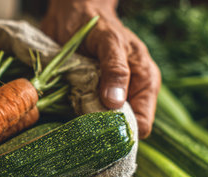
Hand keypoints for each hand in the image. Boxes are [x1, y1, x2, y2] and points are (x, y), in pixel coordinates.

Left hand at [41, 0, 160, 138]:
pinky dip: (72, 119)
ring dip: (85, 127)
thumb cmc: (96, 24)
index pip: (142, 123)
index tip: (104, 131)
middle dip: (104, 132)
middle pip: (120, 129)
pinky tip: (63, 115)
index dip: (125, 131)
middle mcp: (127, 94)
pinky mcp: (86, 98)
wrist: (72, 14)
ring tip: (71, 121)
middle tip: (83, 128)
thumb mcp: (109, 41)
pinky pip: (82, 118)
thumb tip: (116, 103)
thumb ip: (115, 69)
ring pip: (100, 127)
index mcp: (143, 82)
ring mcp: (105, 98)